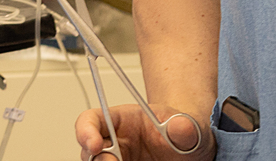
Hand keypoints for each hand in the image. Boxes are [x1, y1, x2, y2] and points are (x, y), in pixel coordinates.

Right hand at [75, 104, 214, 160]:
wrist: (189, 149)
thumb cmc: (181, 131)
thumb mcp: (187, 126)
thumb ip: (183, 127)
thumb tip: (180, 127)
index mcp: (120, 120)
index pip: (90, 120)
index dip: (86, 131)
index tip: (93, 145)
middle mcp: (113, 142)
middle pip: (89, 151)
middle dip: (98, 160)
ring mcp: (118, 160)